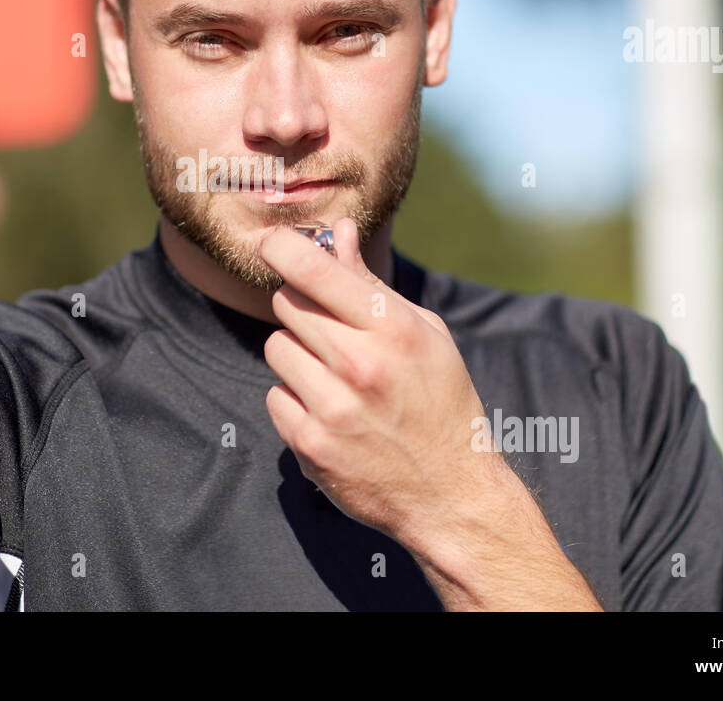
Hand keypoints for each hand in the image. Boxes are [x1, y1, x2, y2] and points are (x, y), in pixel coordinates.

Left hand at [260, 218, 498, 542]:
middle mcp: (360, 366)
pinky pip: (275, 396)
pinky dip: (295, 399)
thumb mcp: (422, 333)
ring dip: (297, 355)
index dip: (282, 248)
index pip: (315, 271)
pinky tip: (329, 411)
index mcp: (393, 330)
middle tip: (329, 330)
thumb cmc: (440, 401)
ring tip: (335, 376)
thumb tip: (337, 230)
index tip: (271, 242)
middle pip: (287, 305)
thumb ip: (370, 283)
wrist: (451, 493)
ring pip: (276, 348)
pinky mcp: (310, 445)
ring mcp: (332, 409)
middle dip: (301, 308)